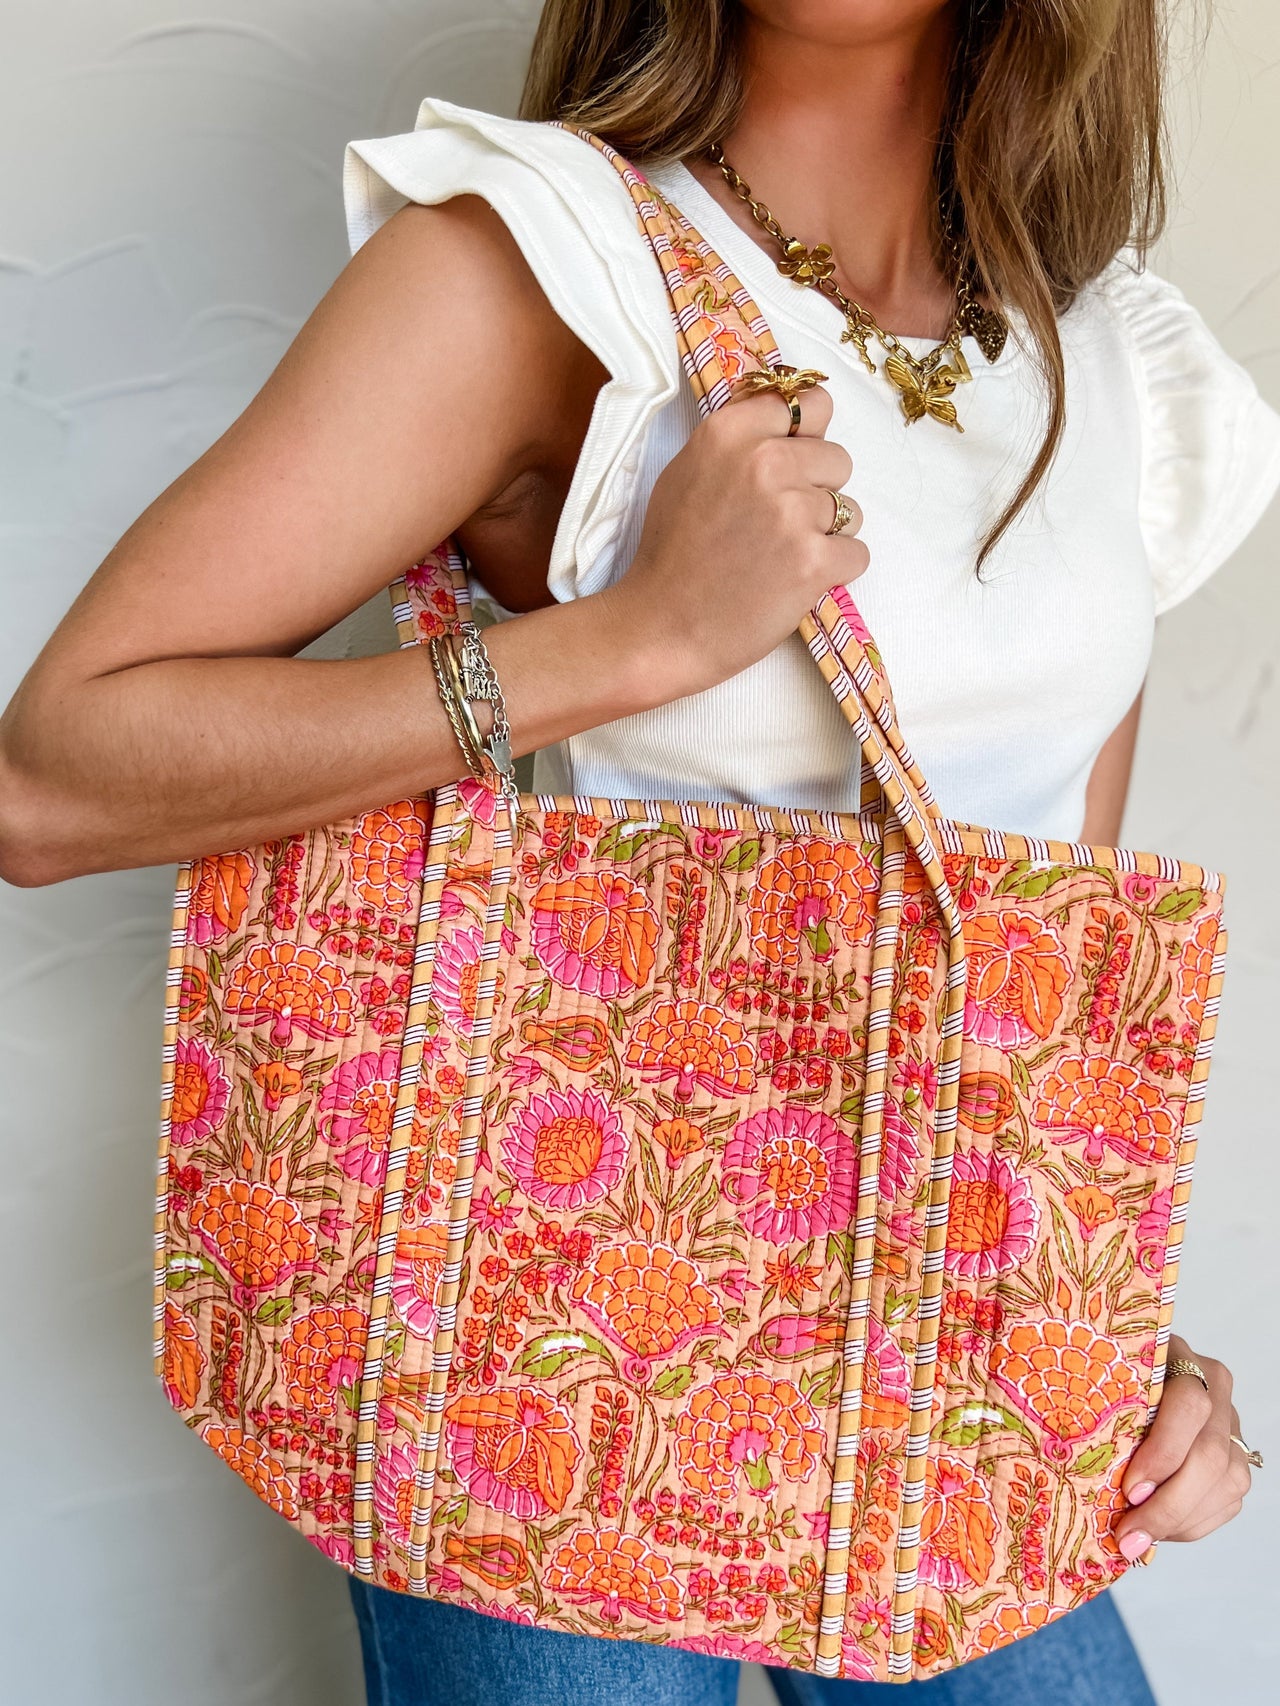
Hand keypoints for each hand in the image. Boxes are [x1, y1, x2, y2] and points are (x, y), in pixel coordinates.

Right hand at [599, 381, 868, 702]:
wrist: (662, 628)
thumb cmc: (670, 556)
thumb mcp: (687, 473)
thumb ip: (739, 441)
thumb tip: (788, 424)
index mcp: (728, 433)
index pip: (810, 405)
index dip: (806, 438)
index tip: (792, 464)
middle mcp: (763, 461)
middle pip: (837, 458)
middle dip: (818, 490)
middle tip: (778, 524)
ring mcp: (791, 511)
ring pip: (849, 509)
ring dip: (825, 534)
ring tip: (781, 557)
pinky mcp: (813, 560)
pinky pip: (857, 552)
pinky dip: (834, 571)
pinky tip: (795, 582)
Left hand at [1114, 1334, 1253, 1562]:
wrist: (1132, 1376)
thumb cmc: (1106, 1379)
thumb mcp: (1101, 1380)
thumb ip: (1098, 1408)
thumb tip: (1072, 1470)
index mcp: (1180, 1357)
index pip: (1189, 1406)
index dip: (1164, 1453)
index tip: (1129, 1489)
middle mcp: (1215, 1389)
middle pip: (1210, 1456)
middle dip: (1168, 1505)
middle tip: (1128, 1535)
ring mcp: (1231, 1424)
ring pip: (1225, 1484)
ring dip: (1179, 1522)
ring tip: (1137, 1539)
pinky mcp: (1236, 1457)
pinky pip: (1227, 1501)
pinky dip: (1192, 1524)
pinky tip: (1159, 1530)